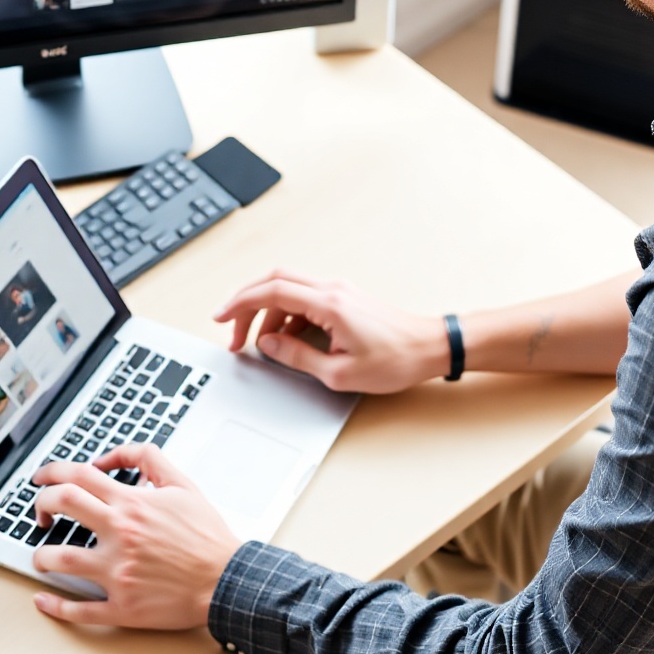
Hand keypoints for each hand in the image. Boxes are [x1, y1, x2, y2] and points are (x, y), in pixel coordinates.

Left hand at [30, 443, 239, 631]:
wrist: (228, 580)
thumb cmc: (207, 536)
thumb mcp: (183, 484)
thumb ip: (148, 459)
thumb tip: (111, 456)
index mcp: (132, 504)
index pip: (77, 476)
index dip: (51, 472)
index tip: (40, 478)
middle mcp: (120, 534)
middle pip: (62, 506)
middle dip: (41, 504)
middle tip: (40, 513)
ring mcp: (118, 572)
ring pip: (61, 559)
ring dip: (41, 556)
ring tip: (41, 557)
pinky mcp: (122, 606)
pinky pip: (80, 609)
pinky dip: (55, 606)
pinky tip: (44, 600)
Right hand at [213, 272, 447, 393]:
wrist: (430, 347)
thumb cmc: (395, 360)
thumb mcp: (340, 373)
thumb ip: (298, 357)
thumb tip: (268, 344)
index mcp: (329, 304)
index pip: (272, 291)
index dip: (240, 304)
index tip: (222, 318)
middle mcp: (332, 289)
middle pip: (275, 280)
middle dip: (247, 304)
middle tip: (233, 331)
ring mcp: (340, 291)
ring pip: (289, 288)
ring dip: (268, 312)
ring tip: (261, 344)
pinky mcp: (345, 298)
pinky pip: (306, 297)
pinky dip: (288, 314)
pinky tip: (288, 339)